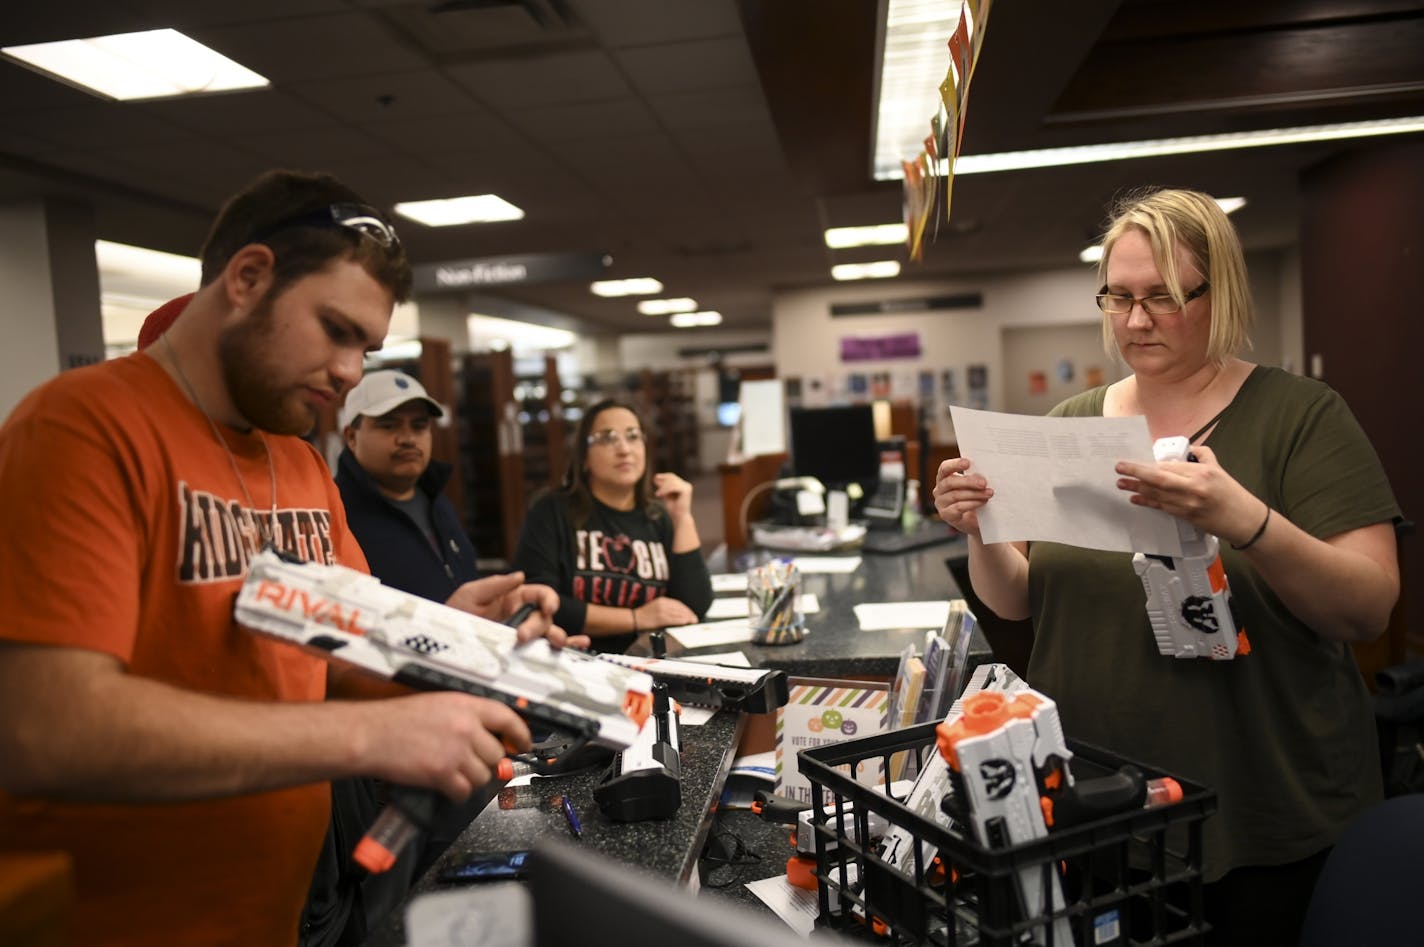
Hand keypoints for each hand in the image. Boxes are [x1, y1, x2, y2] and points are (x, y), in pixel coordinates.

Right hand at [358, 691, 530, 800]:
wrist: (370, 734)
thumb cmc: (397, 719)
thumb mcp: (439, 705)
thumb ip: (467, 718)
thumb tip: (490, 737)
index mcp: (466, 705)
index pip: (508, 719)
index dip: (522, 735)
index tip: (524, 745)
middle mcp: (466, 727)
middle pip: (497, 754)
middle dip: (487, 764)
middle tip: (472, 765)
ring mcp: (455, 751)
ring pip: (483, 776)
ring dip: (471, 780)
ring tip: (454, 774)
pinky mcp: (442, 773)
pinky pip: (464, 791)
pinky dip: (457, 794)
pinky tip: (446, 787)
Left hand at [445, 574, 571, 644]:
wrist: (441, 640)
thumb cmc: (454, 613)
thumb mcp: (470, 593)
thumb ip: (495, 584)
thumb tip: (520, 576)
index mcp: (514, 598)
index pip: (541, 594)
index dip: (549, 599)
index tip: (548, 608)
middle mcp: (522, 616)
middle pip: (545, 617)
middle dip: (539, 626)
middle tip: (522, 636)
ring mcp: (522, 634)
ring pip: (549, 634)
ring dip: (557, 637)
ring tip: (558, 643)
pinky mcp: (519, 652)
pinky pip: (545, 650)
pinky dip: (565, 648)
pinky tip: (579, 646)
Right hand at [634, 596, 697, 630]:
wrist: (633, 619)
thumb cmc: (644, 615)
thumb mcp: (655, 606)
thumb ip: (666, 607)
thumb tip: (678, 613)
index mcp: (662, 600)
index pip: (678, 603)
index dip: (686, 609)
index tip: (691, 613)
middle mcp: (663, 604)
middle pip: (680, 608)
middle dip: (689, 613)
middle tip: (694, 618)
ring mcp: (661, 611)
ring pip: (678, 613)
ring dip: (687, 617)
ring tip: (692, 621)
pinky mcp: (660, 619)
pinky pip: (673, 619)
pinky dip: (681, 620)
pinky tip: (685, 622)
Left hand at [652, 472, 692, 522]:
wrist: (678, 517)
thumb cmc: (672, 508)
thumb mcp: (665, 494)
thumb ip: (662, 486)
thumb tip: (655, 477)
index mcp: (683, 485)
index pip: (672, 476)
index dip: (663, 476)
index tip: (654, 477)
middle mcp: (687, 485)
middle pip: (672, 477)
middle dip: (662, 481)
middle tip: (655, 487)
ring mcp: (687, 487)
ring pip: (672, 482)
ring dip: (663, 487)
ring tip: (657, 494)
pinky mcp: (686, 490)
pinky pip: (673, 486)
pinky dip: (665, 490)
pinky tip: (660, 495)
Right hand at [933, 457, 992, 538]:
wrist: (975, 521)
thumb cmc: (973, 498)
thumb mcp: (973, 486)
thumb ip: (974, 478)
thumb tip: (982, 475)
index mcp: (944, 478)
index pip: (945, 468)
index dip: (955, 464)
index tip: (968, 463)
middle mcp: (939, 490)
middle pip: (950, 482)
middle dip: (968, 481)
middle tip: (983, 483)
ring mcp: (941, 503)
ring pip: (955, 495)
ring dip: (974, 494)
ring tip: (988, 493)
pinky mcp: (946, 515)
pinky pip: (958, 507)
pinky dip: (972, 504)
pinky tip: (982, 502)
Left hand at [1114, 445, 1261, 544]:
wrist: (1243, 520)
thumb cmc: (1230, 493)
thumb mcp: (1218, 468)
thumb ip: (1201, 455)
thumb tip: (1184, 449)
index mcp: (1201, 472)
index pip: (1168, 466)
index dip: (1148, 464)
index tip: (1133, 461)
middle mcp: (1193, 487)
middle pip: (1158, 479)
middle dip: (1136, 473)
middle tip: (1119, 468)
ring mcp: (1189, 504)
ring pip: (1157, 494)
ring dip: (1137, 488)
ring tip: (1121, 483)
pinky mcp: (1186, 517)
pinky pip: (1162, 507)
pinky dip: (1147, 502)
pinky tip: (1135, 498)